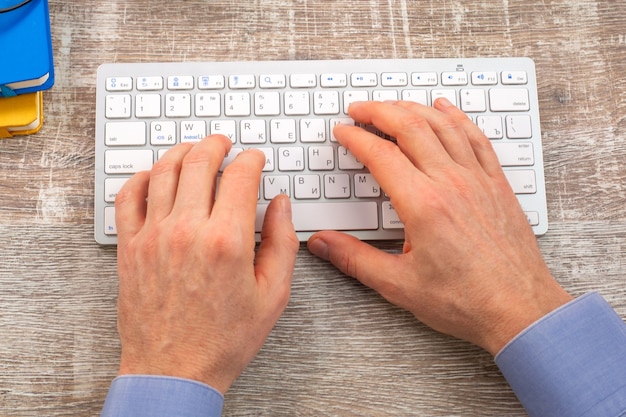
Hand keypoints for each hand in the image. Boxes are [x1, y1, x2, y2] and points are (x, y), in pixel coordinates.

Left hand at [114, 135, 298, 392]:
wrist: (174, 370)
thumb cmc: (223, 339)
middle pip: (199, 162)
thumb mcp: (273, 294)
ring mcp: (154, 236)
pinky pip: (128, 197)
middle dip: (216, 144)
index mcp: (227, 240)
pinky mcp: (130, 247)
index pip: (240, 175)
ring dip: (181, 152)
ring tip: (193, 150)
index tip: (255, 159)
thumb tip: (280, 205)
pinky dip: (142, 178)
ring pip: (163, 171)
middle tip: (224, 142)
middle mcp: (188, 230)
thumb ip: (282, 242)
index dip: (251, 159)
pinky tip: (154, 177)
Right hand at [307, 99, 572, 354]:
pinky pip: (475, 137)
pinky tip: (446, 109)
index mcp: (423, 205)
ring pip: (442, 125)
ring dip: (413, 108)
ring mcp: (477, 179)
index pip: (380, 154)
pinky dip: (457, 117)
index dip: (356, 137)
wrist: (520, 309)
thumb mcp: (399, 285)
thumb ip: (354, 259)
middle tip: (359, 108)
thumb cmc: (466, 300)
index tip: (342, 131)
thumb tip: (322, 244)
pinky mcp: (496, 184)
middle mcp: (451, 183)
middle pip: (410, 127)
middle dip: (379, 111)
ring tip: (393, 105)